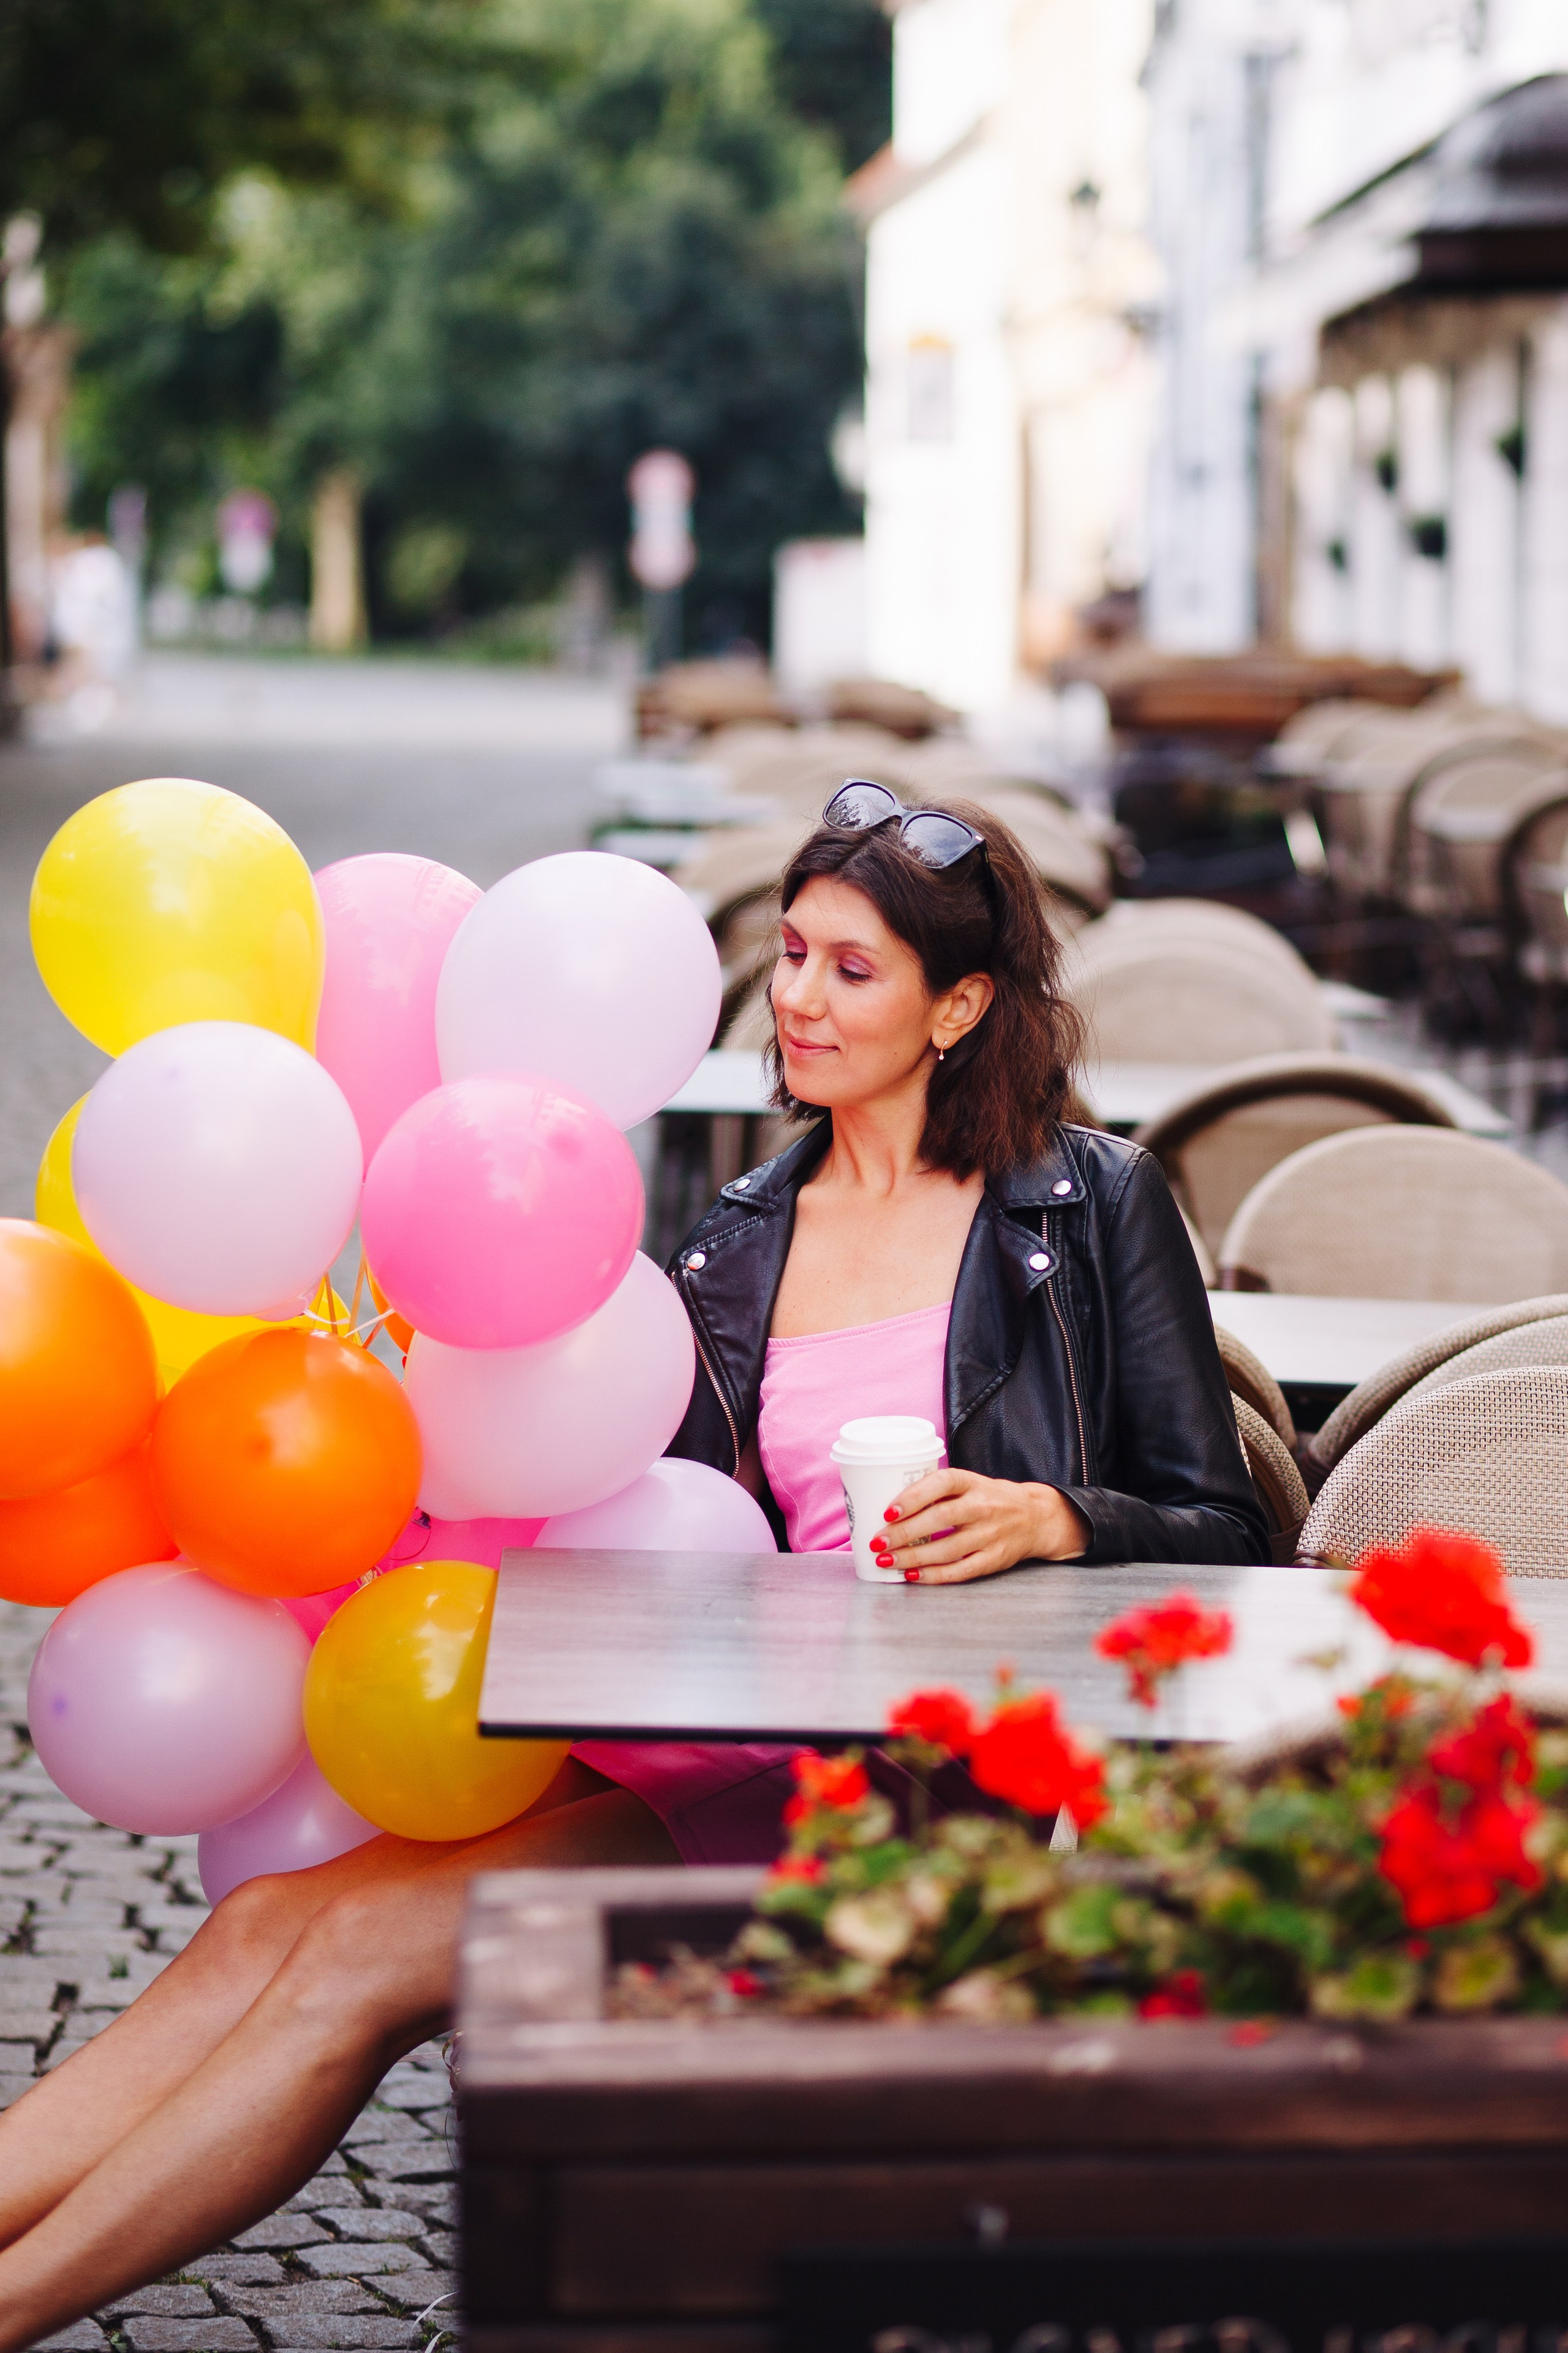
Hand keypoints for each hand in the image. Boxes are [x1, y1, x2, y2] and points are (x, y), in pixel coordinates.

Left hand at [869, 1468, 1088, 1584]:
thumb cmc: (990, 1498)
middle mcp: (983, 1506)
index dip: (914, 1496)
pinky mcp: (995, 1558)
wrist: (1036, 1517)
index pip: (942, 1483)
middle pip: (941, 1519)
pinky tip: (913, 1576)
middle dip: (904, 1533)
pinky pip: (961, 1570)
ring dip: (913, 1557)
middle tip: (877, 1543)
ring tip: (886, 1561)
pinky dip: (934, 1575)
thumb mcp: (969, 1484)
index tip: (888, 1511)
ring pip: (947, 1549)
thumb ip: (937, 1491)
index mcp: (973, 1482)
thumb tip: (887, 1508)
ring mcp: (991, 1534)